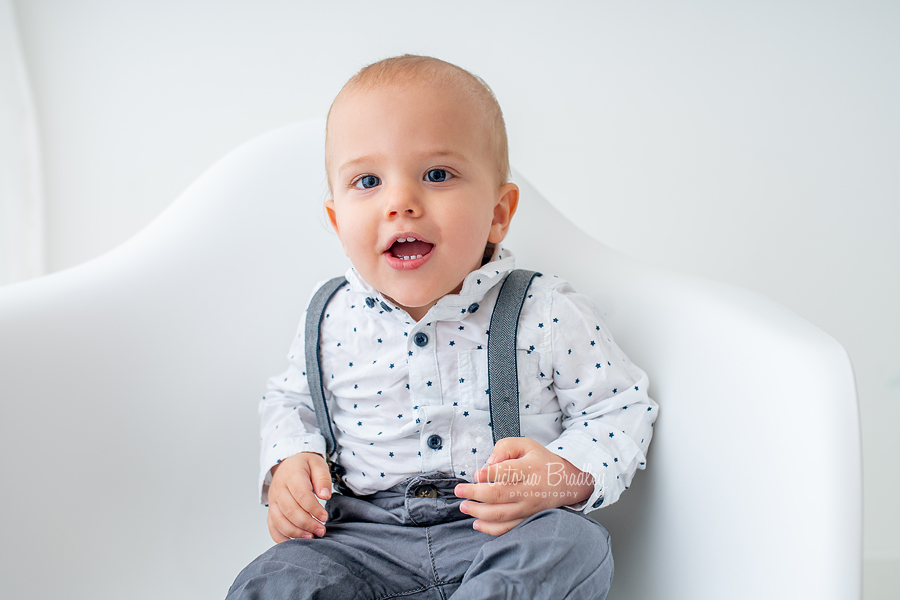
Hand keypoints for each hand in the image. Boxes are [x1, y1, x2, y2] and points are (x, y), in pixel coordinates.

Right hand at [266, 452, 332, 542]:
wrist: (288, 465)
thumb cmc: (305, 466)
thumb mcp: (317, 464)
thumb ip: (323, 478)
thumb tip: (325, 496)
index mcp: (291, 475)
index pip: (301, 495)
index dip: (313, 508)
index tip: (325, 517)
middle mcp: (278, 489)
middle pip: (290, 510)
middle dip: (307, 523)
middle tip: (321, 530)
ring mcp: (273, 501)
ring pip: (280, 521)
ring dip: (296, 532)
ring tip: (311, 537)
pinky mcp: (271, 511)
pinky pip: (272, 527)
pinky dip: (281, 538)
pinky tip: (294, 543)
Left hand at [453, 437, 593, 535]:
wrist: (566, 483)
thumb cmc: (541, 461)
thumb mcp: (527, 445)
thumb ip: (506, 447)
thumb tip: (489, 462)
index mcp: (529, 469)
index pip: (508, 472)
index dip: (490, 474)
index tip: (476, 474)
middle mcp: (529, 490)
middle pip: (499, 495)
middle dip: (475, 494)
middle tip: (459, 491)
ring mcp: (528, 507)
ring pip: (501, 514)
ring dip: (479, 512)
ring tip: (464, 506)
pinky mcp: (527, 518)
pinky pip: (508, 528)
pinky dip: (491, 529)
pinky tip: (477, 524)